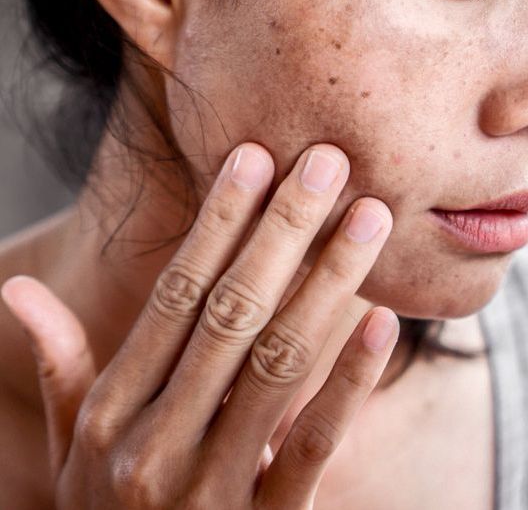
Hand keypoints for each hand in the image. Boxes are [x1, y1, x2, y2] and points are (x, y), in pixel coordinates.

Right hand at [1, 142, 397, 508]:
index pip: (177, 295)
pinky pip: (315, 443)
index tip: (256, 158)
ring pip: (279, 362)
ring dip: (329, 282)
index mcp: (113, 413)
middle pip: (233, 312)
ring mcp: (211, 489)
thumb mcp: (73, 449)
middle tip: (328, 161)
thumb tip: (19, 288)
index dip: (218, 223)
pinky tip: (384, 321)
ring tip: (369, 217)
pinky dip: (351, 380)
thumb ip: (60, 366)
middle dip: (283, 230)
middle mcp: (155, 445)